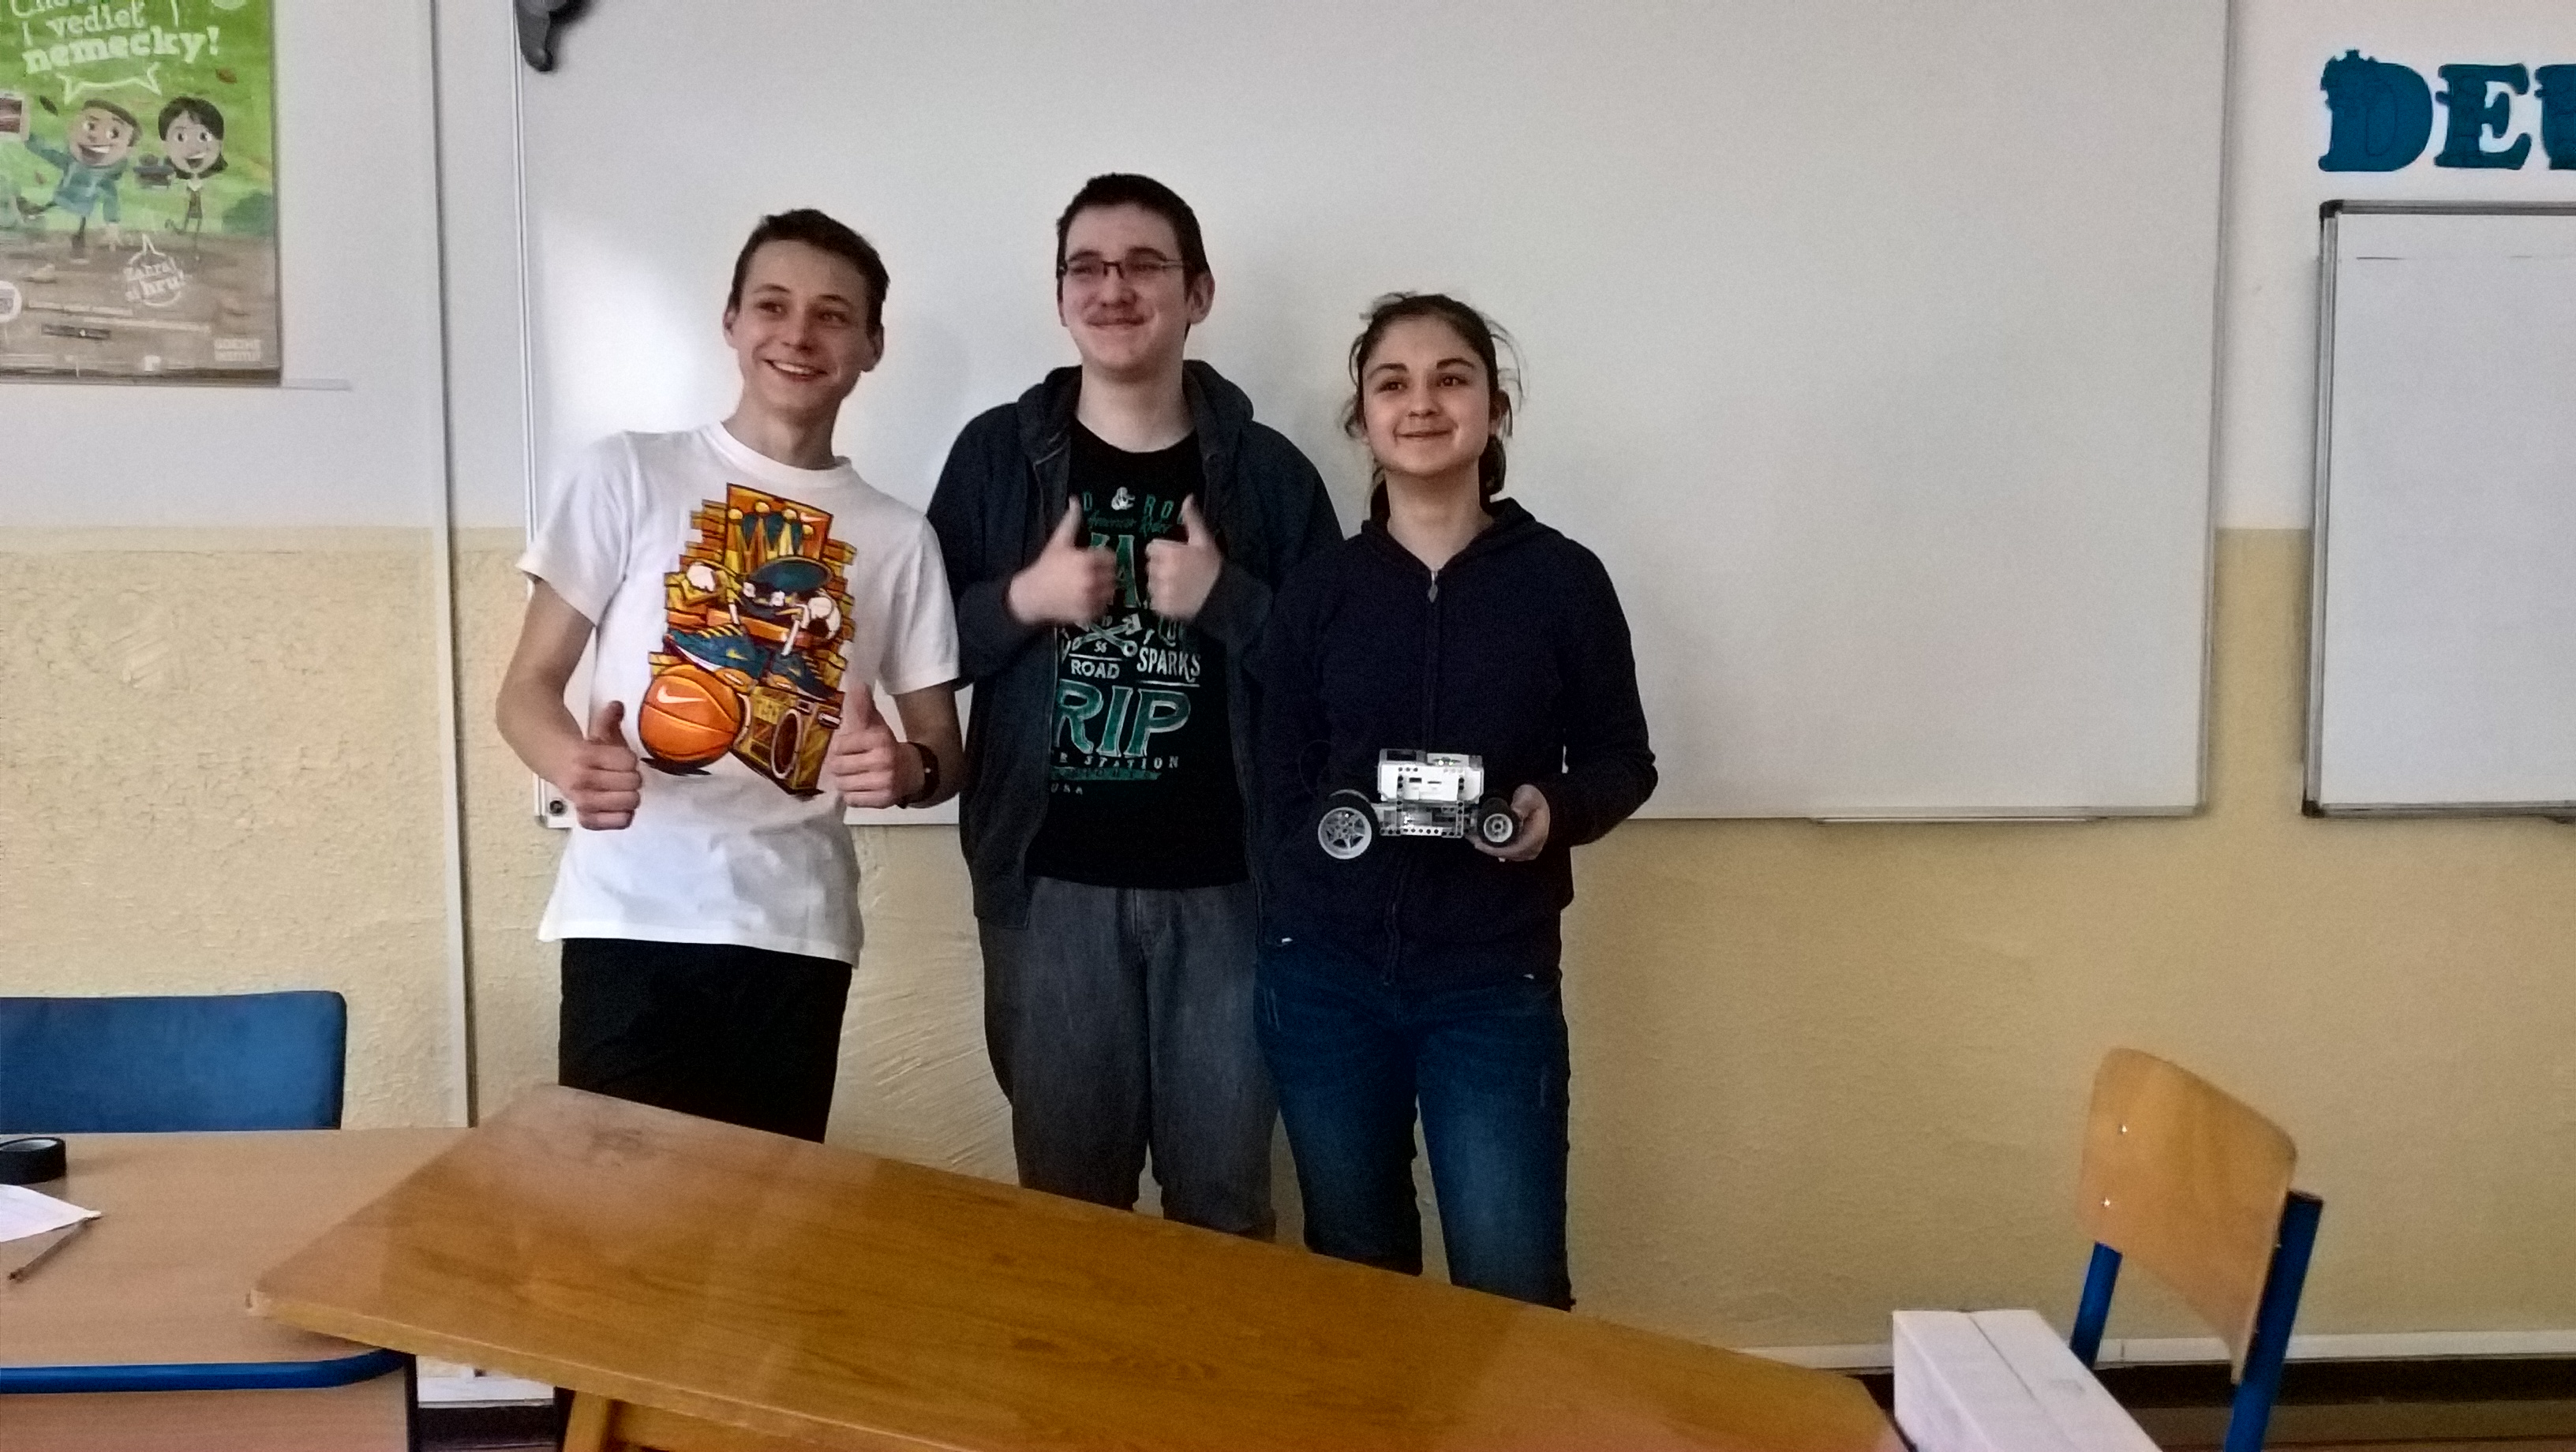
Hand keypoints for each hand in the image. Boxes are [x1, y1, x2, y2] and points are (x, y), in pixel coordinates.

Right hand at [560, 701, 642, 829]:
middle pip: (632, 783)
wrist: (554, 762)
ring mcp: (583, 800)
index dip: (630, 759)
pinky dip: (621, 817)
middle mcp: (583, 780)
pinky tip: (620, 808)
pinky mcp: (584, 817)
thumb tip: (618, 705)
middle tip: (624, 776)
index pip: (628, 761)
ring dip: (630, 796)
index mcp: (586, 756)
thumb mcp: (595, 733)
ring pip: (628, 803)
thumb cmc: (582, 749)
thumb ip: (608, 720)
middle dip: (632, 778)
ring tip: (623, 790)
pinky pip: (614, 823)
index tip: (623, 759)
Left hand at [823, 689, 918, 808]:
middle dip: (839, 766)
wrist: (912, 770)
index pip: (840, 746)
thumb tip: (857, 683)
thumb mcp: (875, 724)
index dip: (841, 748)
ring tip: (855, 776)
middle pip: (838, 767)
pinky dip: (852, 795)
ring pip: (843, 785)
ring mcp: (884, 782)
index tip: (848, 748)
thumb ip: (862, 706)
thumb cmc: (885, 745)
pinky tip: (861, 787)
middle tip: (849, 764)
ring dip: (845, 781)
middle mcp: (883, 760)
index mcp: (879, 738)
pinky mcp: (884, 800)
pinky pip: (852, 800)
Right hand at [1007, 505, 1115, 626]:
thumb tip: (1075, 500)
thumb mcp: (1058, 541)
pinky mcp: (1088, 613)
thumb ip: (1071, 521)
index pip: (1111, 558)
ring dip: (1104, 589)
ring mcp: (1090, 599)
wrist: (1032, 595)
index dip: (1104, 559)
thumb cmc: (1046, 566)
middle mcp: (1090, 580)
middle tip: (1092, 575)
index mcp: (1086, 560)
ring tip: (1090, 587)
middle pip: (1113, 575)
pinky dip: (1099, 604)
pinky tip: (1086, 599)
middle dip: (1105, 574)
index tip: (1095, 561)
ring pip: (1111, 592)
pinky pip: (1104, 607)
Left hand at [1145, 496, 1222, 621]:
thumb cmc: (1213, 568)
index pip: (1152, 548)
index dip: (1162, 552)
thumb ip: (1192, 519)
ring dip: (1160, 585)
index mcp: (1170, 553)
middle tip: (1179, 573)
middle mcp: (1163, 571)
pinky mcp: (1163, 607)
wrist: (1223, 598)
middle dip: (1161, 568)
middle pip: (1150, 566)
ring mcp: (1162, 590)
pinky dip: (1163, 601)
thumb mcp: (1204, 540)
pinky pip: (1155, 601)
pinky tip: (1178, 598)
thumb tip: (1187, 498)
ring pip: (1151, 584)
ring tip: (1179, 587)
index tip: (1175, 557)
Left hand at [1472, 784, 1551, 861]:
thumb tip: (1515, 813)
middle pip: (1507, 854)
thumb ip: (1522, 804)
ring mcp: (1527, 851)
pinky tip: (1483, 841)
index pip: (1514, 849)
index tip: (1481, 843)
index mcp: (1536, 837)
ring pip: (1504, 855)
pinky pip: (1505, 853)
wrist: (1542, 805)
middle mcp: (1532, 847)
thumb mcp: (1529, 797)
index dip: (1496, 848)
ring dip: (1489, 848)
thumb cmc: (1536, 802)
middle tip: (1473, 839)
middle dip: (1488, 847)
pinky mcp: (1521, 851)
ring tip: (1474, 838)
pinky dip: (1493, 847)